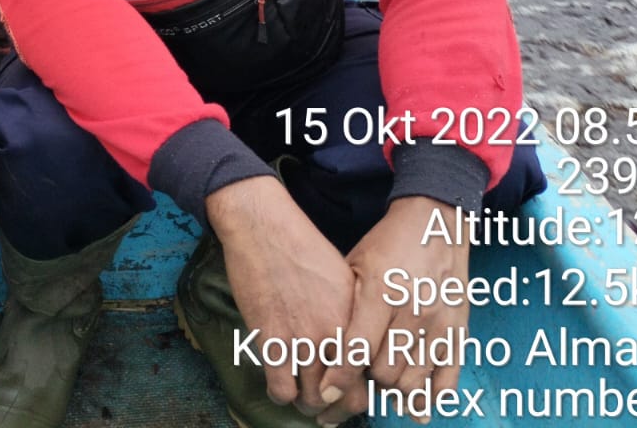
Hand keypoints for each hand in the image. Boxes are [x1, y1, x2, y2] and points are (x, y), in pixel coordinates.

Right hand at [206, 177, 359, 420]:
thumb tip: (353, 347)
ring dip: (306, 403)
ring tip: (300, 396)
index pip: (371, 376)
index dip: (360, 394)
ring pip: (313, 398)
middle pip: (346, 397)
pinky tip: (278, 382)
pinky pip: (282, 388)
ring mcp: (304, 338)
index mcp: (357, 319)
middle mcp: (335, 334)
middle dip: (335, 411)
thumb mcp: (342, 279)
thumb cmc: (301, 246)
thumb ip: (351, 316)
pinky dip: (280, 393)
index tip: (349, 397)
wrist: (264, 228)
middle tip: (325, 412)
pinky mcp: (272, 339)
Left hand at [324, 197, 469, 425]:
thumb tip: (324, 350)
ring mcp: (440, 323)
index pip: (357, 348)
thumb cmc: (387, 245)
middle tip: (355, 379)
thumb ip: (343, 306)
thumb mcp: (354, 265)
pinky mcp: (459, 331)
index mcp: (381, 291)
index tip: (326, 394)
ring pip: (413, 383)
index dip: (339, 378)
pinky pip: (447, 380)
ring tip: (380, 385)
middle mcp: (413, 310)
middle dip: (365, 381)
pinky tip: (415, 406)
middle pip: (384, 372)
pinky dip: (430, 399)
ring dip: (393, 392)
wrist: (435, 224)